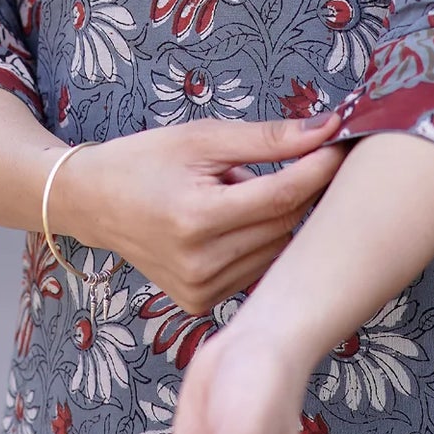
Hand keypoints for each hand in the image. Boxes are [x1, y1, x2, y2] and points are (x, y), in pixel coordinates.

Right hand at [52, 112, 343, 317]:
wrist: (92, 202)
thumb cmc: (145, 160)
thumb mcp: (202, 138)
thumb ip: (267, 139)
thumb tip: (326, 129)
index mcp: (197, 218)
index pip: (281, 197)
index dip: (317, 170)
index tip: (340, 147)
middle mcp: (200, 264)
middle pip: (283, 224)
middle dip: (300, 189)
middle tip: (299, 158)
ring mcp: (201, 290)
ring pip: (275, 249)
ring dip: (276, 217)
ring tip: (240, 192)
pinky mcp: (201, 304)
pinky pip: (256, 269)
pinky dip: (258, 241)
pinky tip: (232, 221)